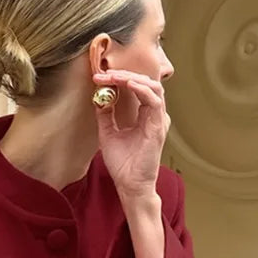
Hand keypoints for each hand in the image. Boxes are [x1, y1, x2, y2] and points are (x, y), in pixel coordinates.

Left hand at [93, 70, 171, 203]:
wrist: (129, 185)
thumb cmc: (123, 164)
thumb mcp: (108, 134)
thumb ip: (105, 115)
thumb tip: (99, 97)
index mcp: (144, 115)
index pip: (136, 87)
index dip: (118, 78)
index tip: (99, 77)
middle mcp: (153, 115)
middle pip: (145, 82)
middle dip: (123, 74)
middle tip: (104, 73)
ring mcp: (158, 120)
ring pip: (152, 86)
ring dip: (132, 78)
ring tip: (114, 76)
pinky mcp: (158, 126)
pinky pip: (154, 100)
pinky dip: (141, 89)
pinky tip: (127, 84)